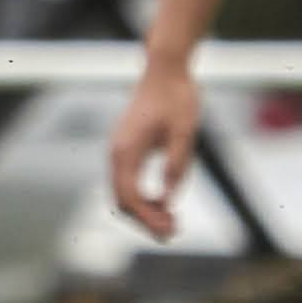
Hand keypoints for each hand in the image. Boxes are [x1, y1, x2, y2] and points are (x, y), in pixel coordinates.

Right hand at [107, 62, 201, 238]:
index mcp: (126, 149)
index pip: (130, 196)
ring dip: (144, 211)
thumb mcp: (184, 132)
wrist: (165, 68)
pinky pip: (127, 181)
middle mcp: (116, 152)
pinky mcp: (126, 148)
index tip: (169, 230)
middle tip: (173, 233)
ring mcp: (119, 150)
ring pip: (123, 193)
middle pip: (122, 200)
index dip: (148, 218)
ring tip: (171, 223)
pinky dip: (142, 198)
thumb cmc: (177, 96)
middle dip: (145, 221)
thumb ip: (177, 165)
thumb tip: (169, 199)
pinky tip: (163, 203)